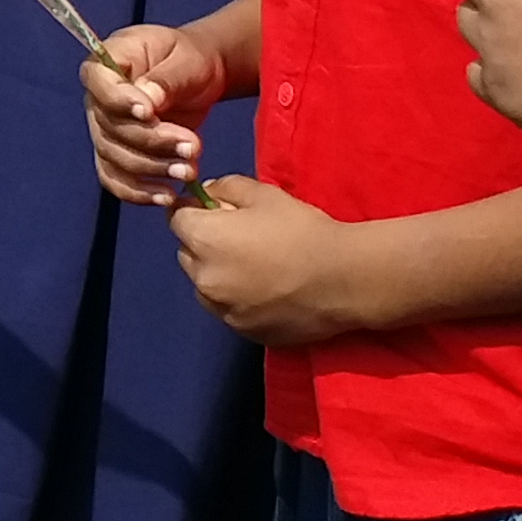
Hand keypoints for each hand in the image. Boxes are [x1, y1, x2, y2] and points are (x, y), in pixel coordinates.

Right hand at [81, 23, 233, 205]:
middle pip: (111, 127)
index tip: (149, 112)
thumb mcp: (185, 59)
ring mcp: (104, 129)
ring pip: (115, 157)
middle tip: (191, 146)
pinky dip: (138, 192)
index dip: (119, 101)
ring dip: (152, 169)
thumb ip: (165, 79)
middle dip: (152, 142)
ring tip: (189, 170)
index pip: (99, 83)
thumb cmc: (189, 59)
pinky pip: (116, 178)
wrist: (197, 76)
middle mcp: (98, 98)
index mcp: (107, 62)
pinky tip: (166, 195)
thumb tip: (148, 101)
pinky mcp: (117, 154)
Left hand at [164, 178, 373, 345]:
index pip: (177, 220)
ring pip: (205, 286)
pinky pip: (227, 310)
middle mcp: (204, 278)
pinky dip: (236, 299)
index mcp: (203, 240)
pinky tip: (265, 290)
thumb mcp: (263, 194)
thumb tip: (207, 193)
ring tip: (252, 267)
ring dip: (216, 274)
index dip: (192, 211)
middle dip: (202, 243)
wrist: (344, 279)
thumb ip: (226, 188)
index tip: (210, 210)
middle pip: (187, 254)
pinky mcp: (244, 332)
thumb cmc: (302, 230)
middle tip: (237, 237)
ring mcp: (223, 310)